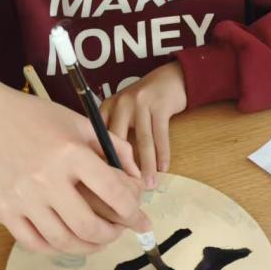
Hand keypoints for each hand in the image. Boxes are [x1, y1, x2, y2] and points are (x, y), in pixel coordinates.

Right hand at [0, 83, 148, 255]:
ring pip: (63, 241)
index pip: (112, 192)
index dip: (131, 210)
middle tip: (118, 231)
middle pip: (89, 226)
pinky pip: (35, 243)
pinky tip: (68, 241)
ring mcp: (23, 198)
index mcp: (71, 152)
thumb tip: (136, 176)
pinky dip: (56, 248)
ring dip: (87, 247)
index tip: (138, 217)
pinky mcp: (4, 210)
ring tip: (97, 240)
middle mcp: (47, 178)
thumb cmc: (37, 117)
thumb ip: (113, 147)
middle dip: (111, 234)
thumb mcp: (80, 122)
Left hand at [100, 62, 187, 189]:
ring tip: (149, 185)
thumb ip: (116, 132)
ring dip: (147, 166)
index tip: (105, 184)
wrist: (170, 78)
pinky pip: (160, 135)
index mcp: (107, 107)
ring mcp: (141, 102)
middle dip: (124, 168)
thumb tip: (108, 170)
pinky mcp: (160, 105)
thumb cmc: (145, 101)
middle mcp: (121, 103)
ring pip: (142, 140)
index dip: (102, 161)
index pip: (100, 137)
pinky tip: (164, 168)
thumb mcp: (125, 111)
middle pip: (119, 141)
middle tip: (128, 191)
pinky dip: (163, 154)